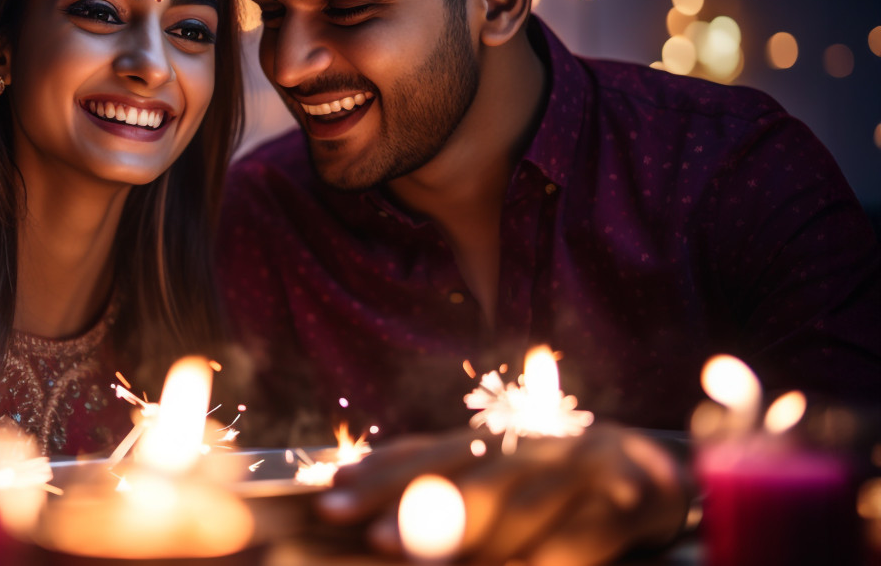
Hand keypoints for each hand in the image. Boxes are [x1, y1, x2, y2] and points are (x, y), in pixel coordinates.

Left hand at [318, 424, 690, 565]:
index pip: (428, 454)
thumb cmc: (564, 489)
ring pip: (520, 502)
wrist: (665, 473)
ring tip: (426, 558)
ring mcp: (579, 468)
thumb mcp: (504, 483)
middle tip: (373, 537)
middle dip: (414, 506)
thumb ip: (447, 489)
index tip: (331, 496)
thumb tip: (368, 512)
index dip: (381, 473)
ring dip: (475, 529)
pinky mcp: (628, 500)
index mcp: (496, 444)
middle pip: (466, 475)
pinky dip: (556, 550)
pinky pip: (585, 533)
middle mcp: (530, 447)